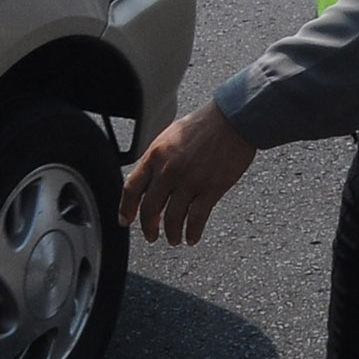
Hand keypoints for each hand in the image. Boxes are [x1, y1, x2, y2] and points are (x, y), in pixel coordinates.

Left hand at [120, 101, 255, 245]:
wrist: (233, 119)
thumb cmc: (204, 125)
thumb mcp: (170, 136)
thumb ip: (157, 159)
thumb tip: (148, 182)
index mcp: (155, 155)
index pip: (131, 188)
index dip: (126, 209)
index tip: (125, 221)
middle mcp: (169, 170)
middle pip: (150, 208)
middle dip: (149, 227)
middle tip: (152, 236)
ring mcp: (190, 181)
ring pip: (173, 219)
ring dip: (171, 233)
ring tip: (173, 239)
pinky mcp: (211, 189)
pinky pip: (196, 218)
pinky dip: (192, 232)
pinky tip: (192, 237)